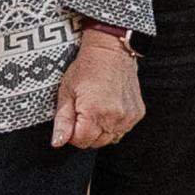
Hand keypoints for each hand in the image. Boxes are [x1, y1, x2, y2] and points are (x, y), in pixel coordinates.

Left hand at [51, 27, 144, 153]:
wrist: (112, 51)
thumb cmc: (87, 68)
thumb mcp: (67, 91)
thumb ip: (62, 121)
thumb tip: (57, 142)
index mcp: (94, 112)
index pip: (81, 142)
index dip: (72, 133)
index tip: (72, 118)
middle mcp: (114, 117)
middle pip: (96, 143)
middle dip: (86, 132)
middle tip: (83, 111)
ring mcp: (128, 116)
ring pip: (109, 139)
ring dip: (101, 130)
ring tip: (97, 108)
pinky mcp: (137, 114)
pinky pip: (122, 130)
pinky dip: (114, 124)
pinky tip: (108, 108)